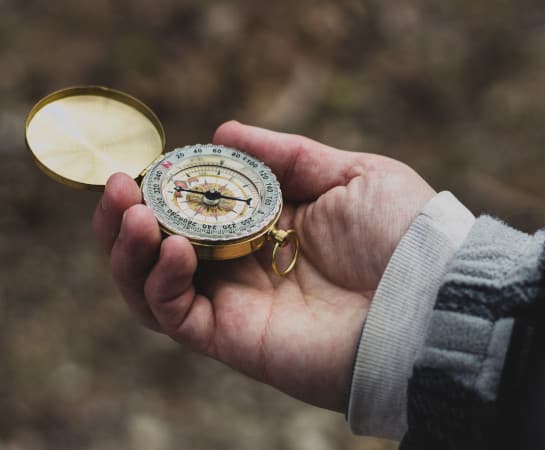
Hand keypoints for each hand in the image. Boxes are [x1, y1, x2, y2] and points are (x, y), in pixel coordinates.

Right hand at [92, 121, 434, 411]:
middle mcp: (240, 266)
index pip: (193, 208)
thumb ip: (285, 155)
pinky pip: (173, 316)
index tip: (146, 162)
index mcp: (264, 226)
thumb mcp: (349, 174)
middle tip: (117, 186)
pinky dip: (158, 281)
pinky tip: (171, 247)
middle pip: (159, 247)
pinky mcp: (230, 339)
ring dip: (127, 249)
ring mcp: (232, 304)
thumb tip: (223, 133)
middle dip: (127, 216)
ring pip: (151, 285)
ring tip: (132, 212)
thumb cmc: (400, 235)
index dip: (163, 187)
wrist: (426, 300)